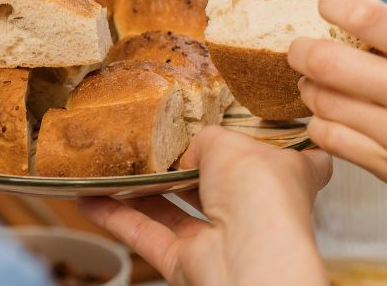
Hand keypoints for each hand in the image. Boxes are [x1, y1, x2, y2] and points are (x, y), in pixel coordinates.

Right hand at [80, 128, 331, 285]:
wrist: (247, 261)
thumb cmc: (260, 197)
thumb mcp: (230, 142)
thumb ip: (204, 139)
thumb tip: (187, 153)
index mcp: (286, 176)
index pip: (297, 159)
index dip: (275, 142)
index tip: (255, 125)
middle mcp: (255, 209)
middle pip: (220, 182)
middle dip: (187, 163)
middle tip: (156, 140)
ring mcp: (220, 237)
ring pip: (174, 209)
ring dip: (141, 189)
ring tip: (113, 165)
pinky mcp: (188, 261)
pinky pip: (146, 235)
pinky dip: (116, 217)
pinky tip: (90, 198)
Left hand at [290, 0, 386, 279]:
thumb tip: (355, 21)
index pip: (364, 12)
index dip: (331, 4)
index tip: (327, 8)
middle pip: (324, 59)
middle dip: (301, 51)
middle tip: (300, 51)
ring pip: (319, 98)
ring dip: (310, 89)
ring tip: (319, 87)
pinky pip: (328, 136)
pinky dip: (321, 124)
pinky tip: (333, 120)